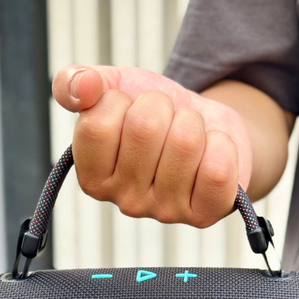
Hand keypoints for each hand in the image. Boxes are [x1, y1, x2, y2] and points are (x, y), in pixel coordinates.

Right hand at [52, 65, 251, 227]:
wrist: (206, 127)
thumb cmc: (155, 114)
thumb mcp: (112, 88)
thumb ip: (76, 84)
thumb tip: (82, 87)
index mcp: (93, 177)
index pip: (97, 125)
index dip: (119, 100)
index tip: (128, 109)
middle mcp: (125, 202)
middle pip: (145, 127)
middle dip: (162, 106)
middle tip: (166, 121)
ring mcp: (165, 212)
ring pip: (185, 142)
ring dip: (193, 122)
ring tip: (189, 135)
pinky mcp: (204, 214)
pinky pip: (217, 169)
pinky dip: (222, 145)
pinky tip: (211, 153)